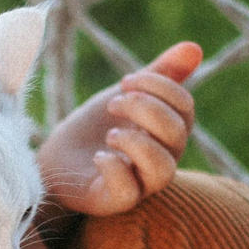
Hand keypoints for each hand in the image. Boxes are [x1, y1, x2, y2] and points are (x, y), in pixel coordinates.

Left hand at [37, 41, 199, 215]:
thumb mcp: (125, 95)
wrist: (53, 161)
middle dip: (144, 108)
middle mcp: (160, 160)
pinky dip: (114, 168)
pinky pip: (128, 192)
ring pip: (163, 170)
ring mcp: (139, 184)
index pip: (185, 109)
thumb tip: (195, 47)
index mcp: (167, 134)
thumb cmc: (94, 130)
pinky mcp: (114, 201)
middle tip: (113, 102)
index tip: (125, 81)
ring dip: (136, 142)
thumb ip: (159, 75)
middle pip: (177, 134)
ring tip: (110, 133)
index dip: (160, 87)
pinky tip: (98, 155)